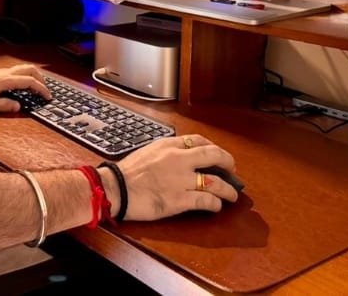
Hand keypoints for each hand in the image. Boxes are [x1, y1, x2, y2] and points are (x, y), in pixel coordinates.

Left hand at [0, 64, 49, 111]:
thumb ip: (2, 105)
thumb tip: (17, 106)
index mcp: (5, 80)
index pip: (29, 81)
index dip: (41, 89)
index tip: (48, 97)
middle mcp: (6, 73)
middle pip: (30, 70)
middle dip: (42, 79)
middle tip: (46, 92)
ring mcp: (3, 72)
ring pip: (25, 68)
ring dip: (35, 76)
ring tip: (39, 88)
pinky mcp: (0, 73)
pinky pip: (19, 71)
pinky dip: (28, 76)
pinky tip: (26, 85)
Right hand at [115, 134, 237, 218]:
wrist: (115, 188)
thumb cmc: (126, 172)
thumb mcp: (147, 151)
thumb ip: (166, 153)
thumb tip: (180, 157)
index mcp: (169, 145)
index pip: (198, 141)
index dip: (213, 148)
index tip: (217, 155)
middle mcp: (178, 160)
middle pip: (214, 156)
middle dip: (228, 163)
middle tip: (232, 170)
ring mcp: (181, 180)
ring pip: (215, 182)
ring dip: (228, 189)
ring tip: (232, 194)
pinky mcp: (179, 200)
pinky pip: (206, 201)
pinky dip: (215, 204)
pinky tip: (216, 206)